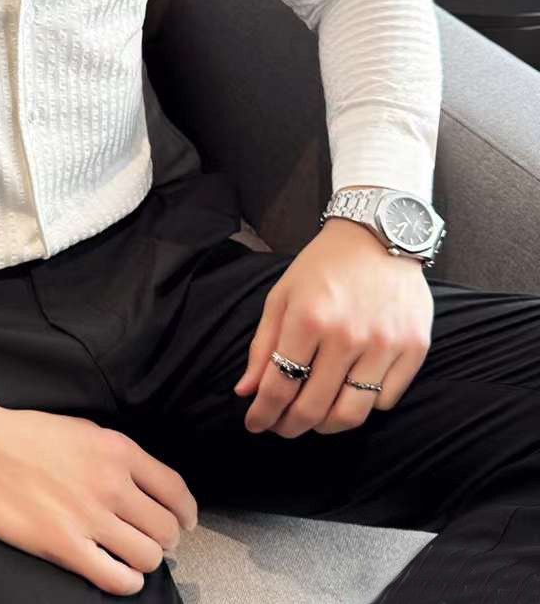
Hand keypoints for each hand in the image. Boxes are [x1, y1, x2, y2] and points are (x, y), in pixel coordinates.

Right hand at [0, 385, 196, 595]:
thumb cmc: (28, 435)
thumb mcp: (84, 429)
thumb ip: (116, 455)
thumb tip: (141, 482)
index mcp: (118, 450)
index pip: (174, 489)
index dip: (187, 512)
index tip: (187, 521)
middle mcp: (112, 484)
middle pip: (166, 527)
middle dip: (167, 539)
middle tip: (156, 541)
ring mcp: (90, 517)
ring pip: (147, 555)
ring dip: (147, 561)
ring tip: (135, 557)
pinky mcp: (66, 546)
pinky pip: (116, 577)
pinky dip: (127, 581)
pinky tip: (121, 574)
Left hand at [233, 212, 432, 437]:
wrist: (379, 235)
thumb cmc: (323, 265)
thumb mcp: (282, 296)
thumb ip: (263, 346)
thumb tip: (246, 392)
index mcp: (308, 319)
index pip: (279, 386)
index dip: (263, 413)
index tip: (254, 424)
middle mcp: (347, 336)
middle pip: (314, 408)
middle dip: (290, 426)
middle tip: (281, 426)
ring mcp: (384, 344)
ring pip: (352, 414)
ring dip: (326, 426)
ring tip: (313, 419)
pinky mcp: (414, 348)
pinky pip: (385, 400)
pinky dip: (363, 405)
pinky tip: (348, 393)